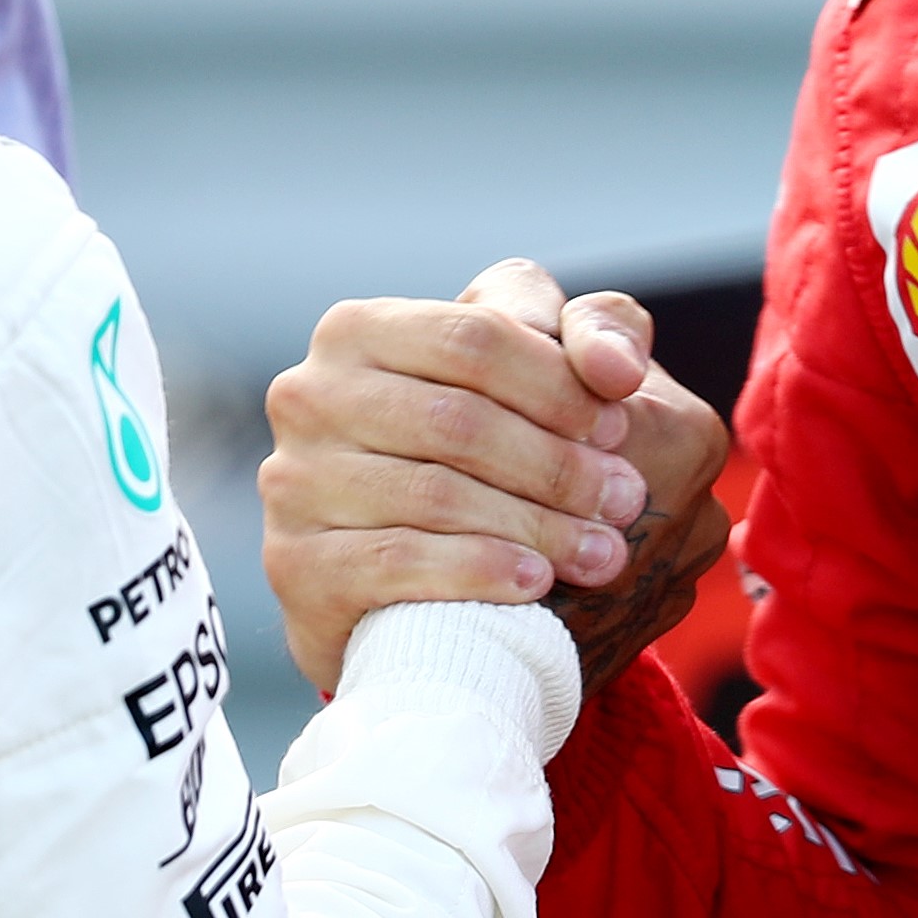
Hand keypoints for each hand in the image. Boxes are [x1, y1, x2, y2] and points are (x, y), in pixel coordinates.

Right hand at [262, 259, 731, 696]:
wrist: (403, 588)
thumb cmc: (481, 457)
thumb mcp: (536, 376)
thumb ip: (594, 334)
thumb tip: (617, 367)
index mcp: (360, 329)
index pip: (475, 336)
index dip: (558, 383)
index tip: (620, 428)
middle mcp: (308, 395)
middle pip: (456, 420)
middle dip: (557, 464)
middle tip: (626, 501)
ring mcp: (291, 481)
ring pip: (433, 494)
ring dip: (535, 526)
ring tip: (602, 553)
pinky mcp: (293, 565)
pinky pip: (396, 562)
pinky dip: (476, 571)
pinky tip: (534, 584)